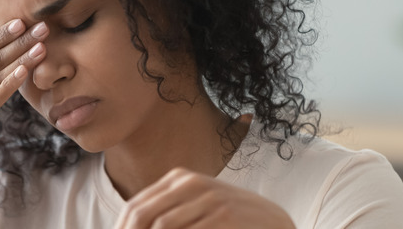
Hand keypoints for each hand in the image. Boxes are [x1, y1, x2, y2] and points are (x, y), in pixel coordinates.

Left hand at [114, 168, 294, 228]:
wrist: (273, 221)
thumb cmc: (228, 219)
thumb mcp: (196, 207)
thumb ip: (168, 213)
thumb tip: (130, 227)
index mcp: (179, 179)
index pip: (135, 207)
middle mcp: (190, 183)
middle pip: (142, 215)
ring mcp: (208, 198)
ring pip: (162, 226)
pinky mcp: (224, 215)